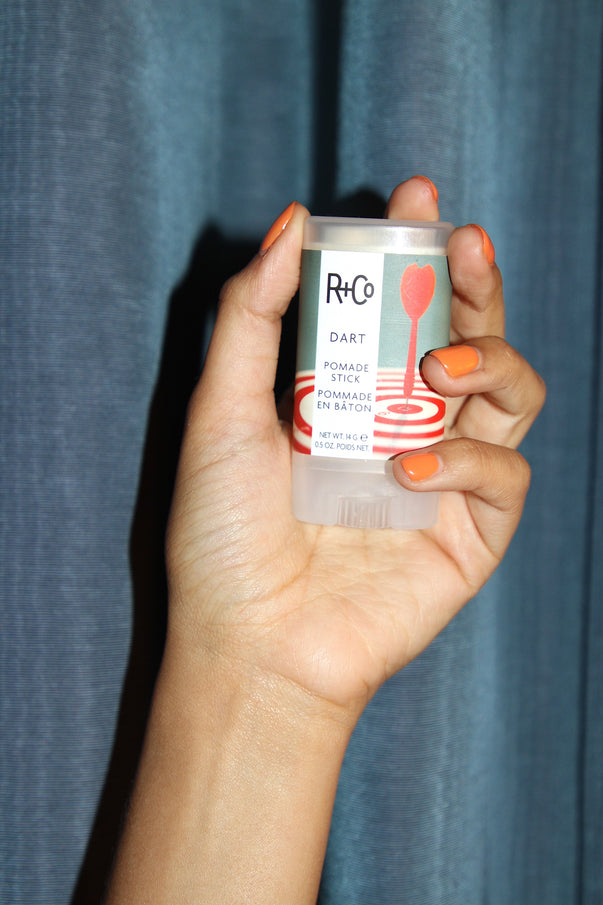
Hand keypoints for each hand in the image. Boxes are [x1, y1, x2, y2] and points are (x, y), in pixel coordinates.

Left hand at [165, 177, 544, 721]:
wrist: (250, 642)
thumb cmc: (224, 533)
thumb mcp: (221, 409)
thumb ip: (250, 315)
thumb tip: (288, 224)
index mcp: (351, 395)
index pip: (403, 308)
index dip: (419, 250)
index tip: (418, 198)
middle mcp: (406, 426)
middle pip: (471, 335)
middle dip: (475, 282)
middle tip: (461, 243)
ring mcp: (445, 478)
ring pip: (514, 391)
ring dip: (491, 359)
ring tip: (439, 365)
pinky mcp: (473, 533)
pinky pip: (503, 473)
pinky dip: (466, 459)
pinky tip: (408, 469)